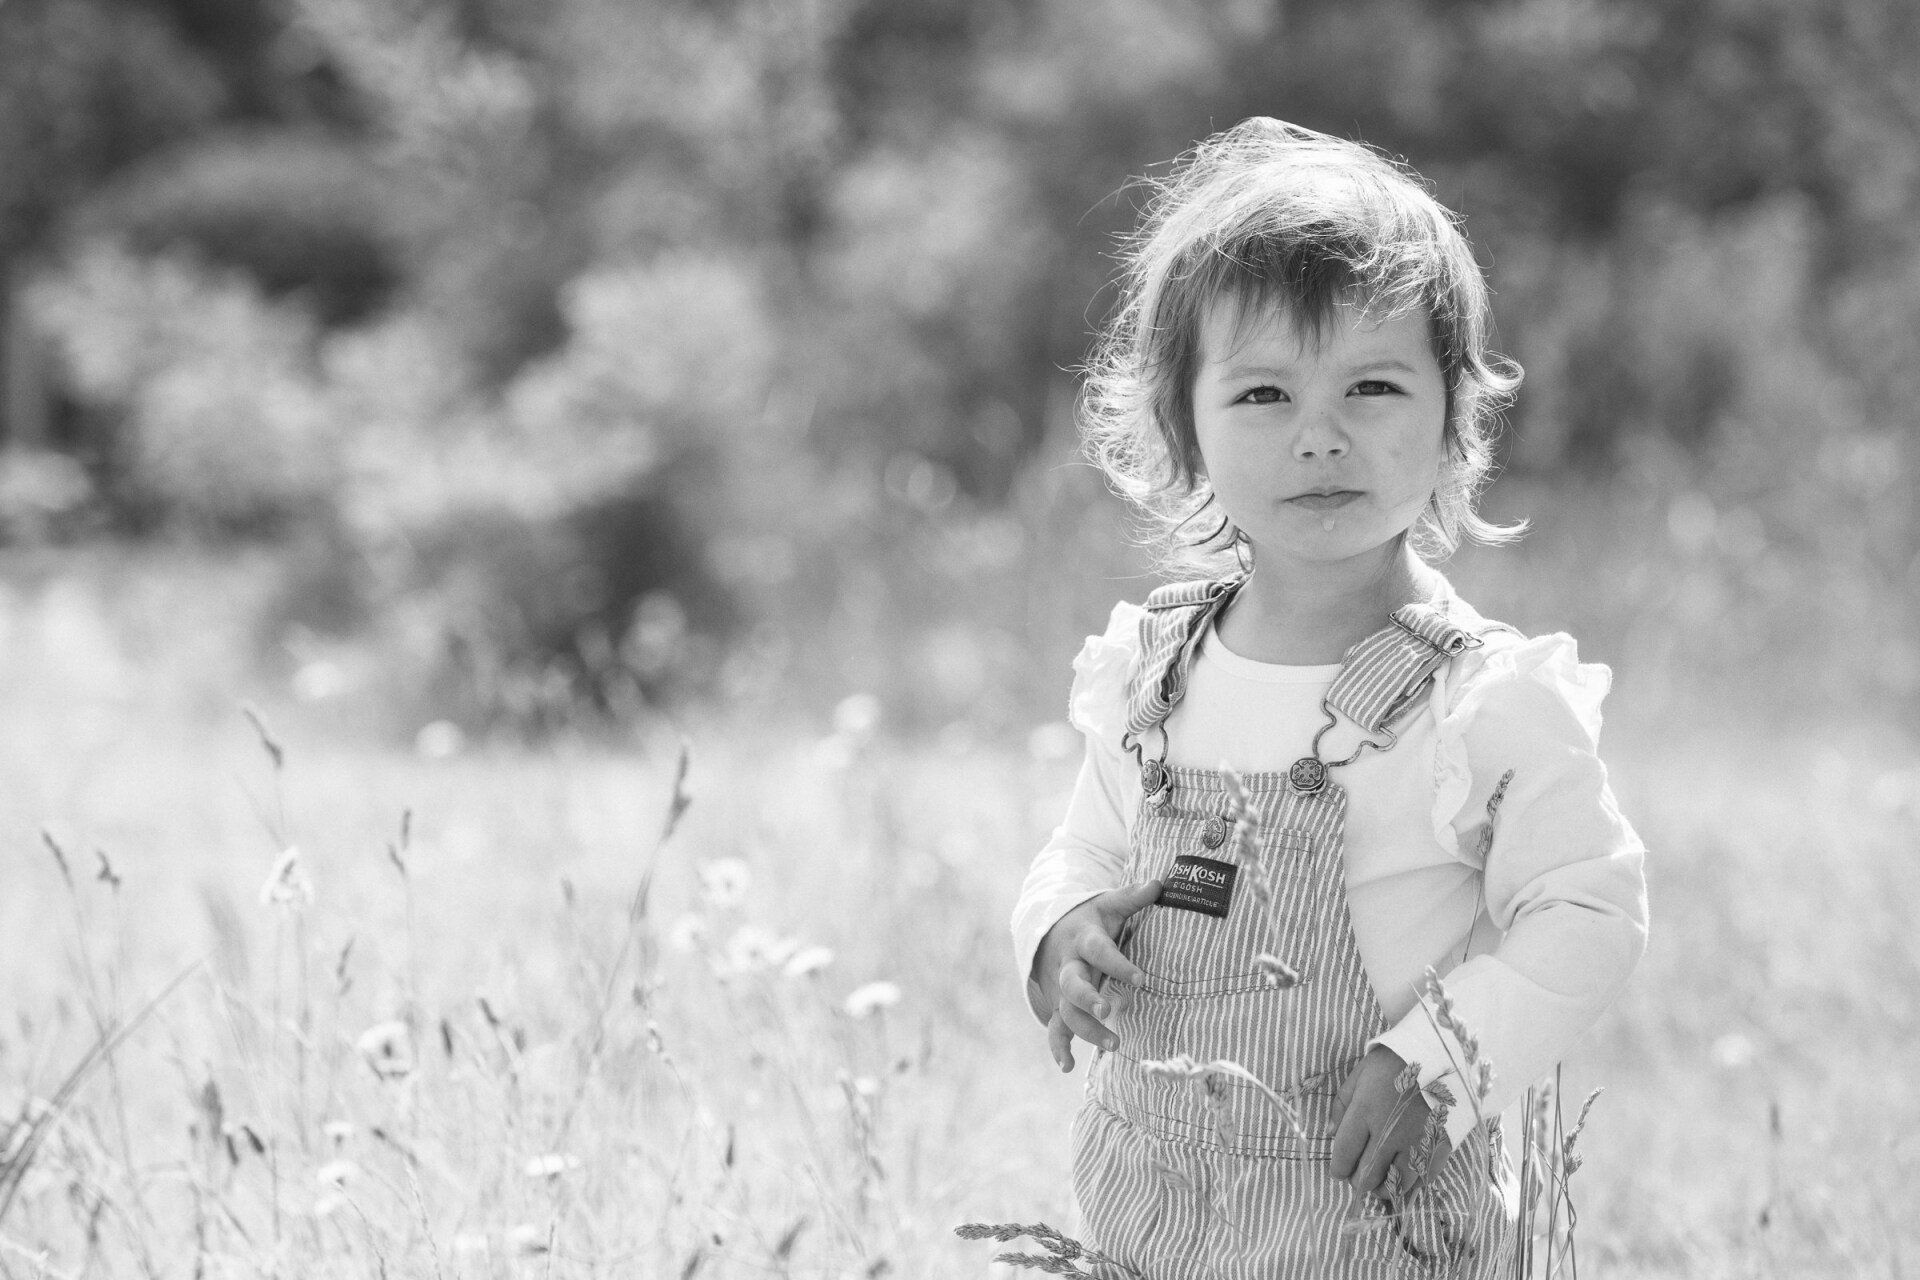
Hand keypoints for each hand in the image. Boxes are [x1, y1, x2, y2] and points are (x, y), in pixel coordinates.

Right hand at [1030, 880, 1160, 1071]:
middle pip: (1073, 984)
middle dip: (1089, 999)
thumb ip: (1133, 897)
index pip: (1099, 951)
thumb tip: (1161, 883)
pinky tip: (1067, 1066)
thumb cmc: (1090, 919)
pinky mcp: (1059, 1004)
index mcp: (1084, 939)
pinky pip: (1055, 1028)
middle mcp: (1069, 965)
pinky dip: (1058, 1047)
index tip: (1140, 979)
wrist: (1048, 930)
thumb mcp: (1108, 905)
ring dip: (1086, 1029)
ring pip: (1068, 1011)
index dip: (1118, 964)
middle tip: (1109, 1012)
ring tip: (1114, 1044)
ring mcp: (1061, 988)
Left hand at [1329, 1046, 1451, 1198]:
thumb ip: (1341, 1105)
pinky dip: (1409, 1186)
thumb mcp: (1359, 1075)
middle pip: (1366, 1176)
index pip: (1344, 1154)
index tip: (1339, 1170)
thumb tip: (1330, 1133)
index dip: (1338, 1168)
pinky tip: (1403, 1179)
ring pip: (1394, 1185)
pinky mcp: (1438, 1148)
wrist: (1440, 1055)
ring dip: (1383, 1187)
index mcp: (1365, 1111)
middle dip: (1358, 1180)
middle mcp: (1389, 1131)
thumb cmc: (1394, 1063)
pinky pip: (1421, 1181)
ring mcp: (1416, 1142)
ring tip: (1380, 1179)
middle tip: (1358, 1175)